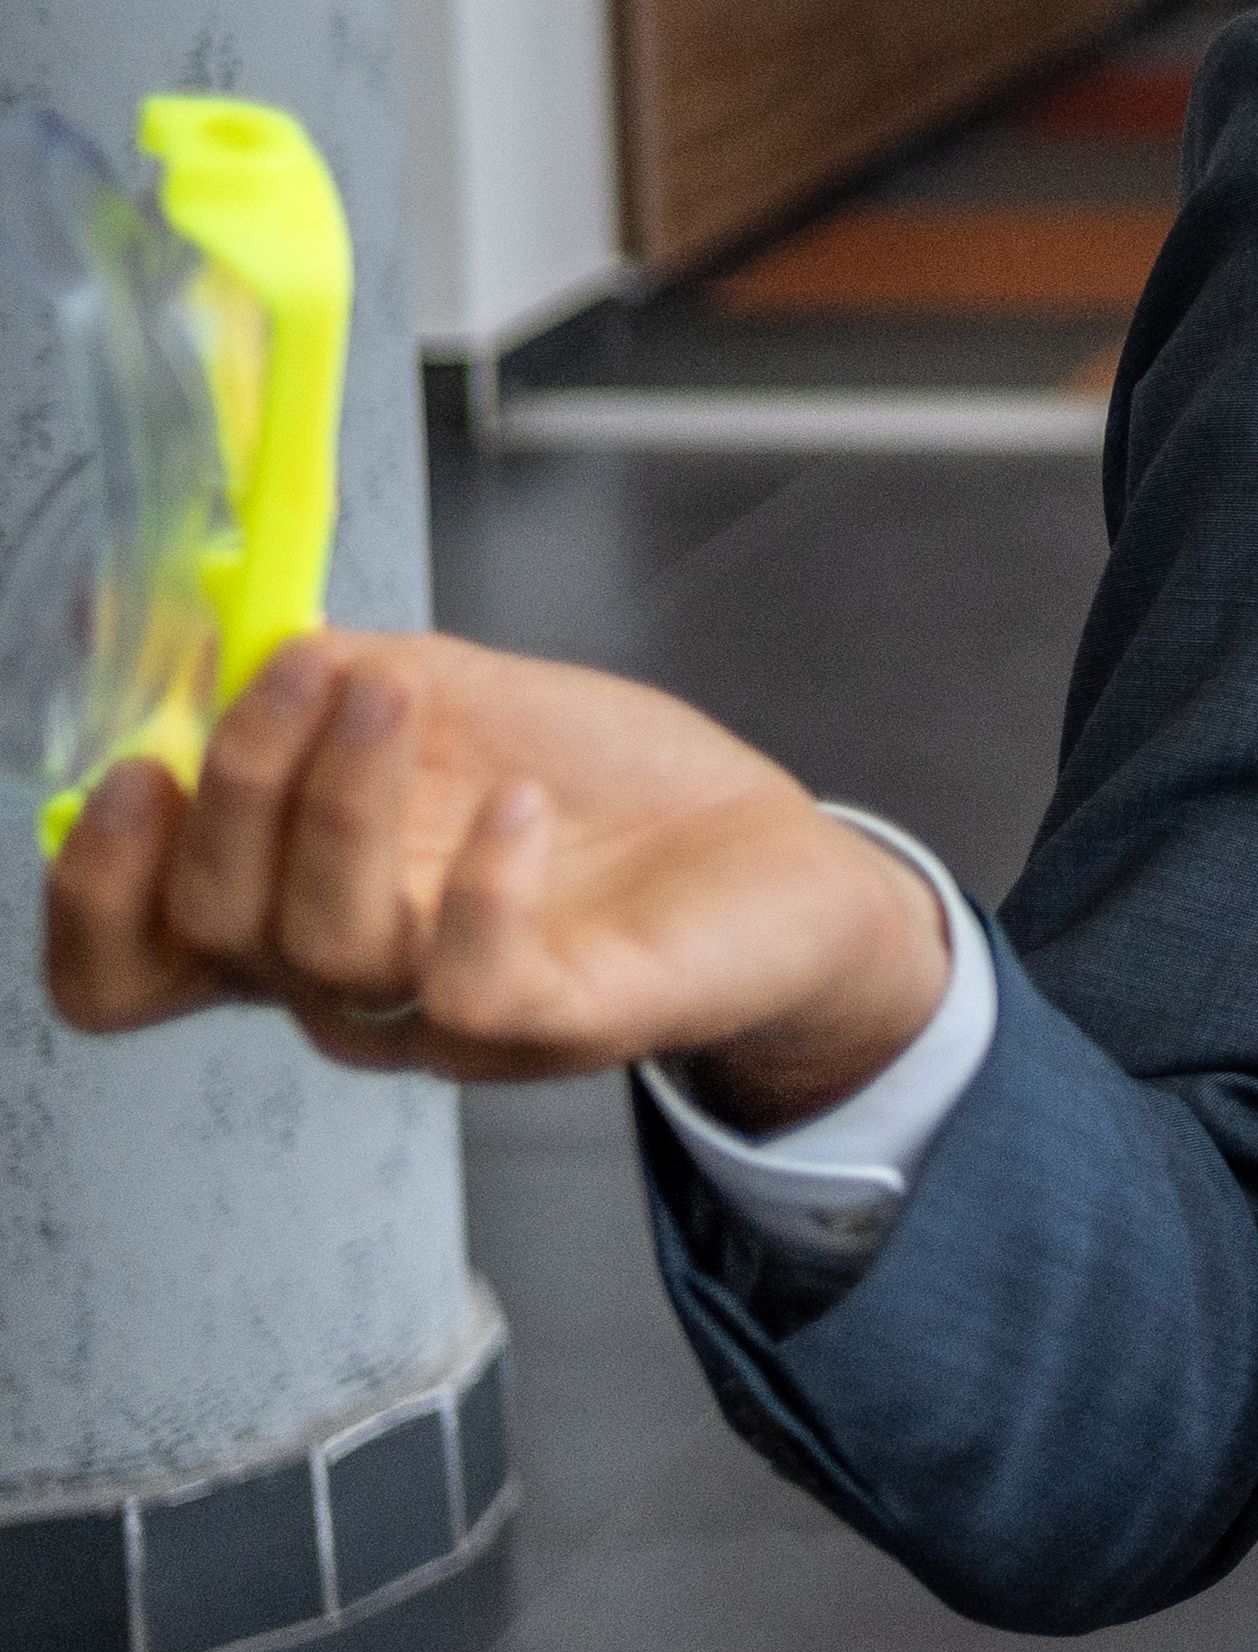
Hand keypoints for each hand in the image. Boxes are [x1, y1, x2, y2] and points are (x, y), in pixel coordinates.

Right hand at [42, 634, 950, 1128]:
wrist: (769, 857)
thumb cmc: (596, 789)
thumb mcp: (449, 701)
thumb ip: (328, 676)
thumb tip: (224, 626)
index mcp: (293, 914)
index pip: (125, 966)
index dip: (94, 887)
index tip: (140, 768)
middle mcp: (350, 984)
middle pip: (215, 928)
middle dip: (243, 782)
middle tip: (315, 668)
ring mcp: (447, 1018)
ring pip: (327, 948)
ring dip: (345, 802)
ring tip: (402, 690)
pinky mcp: (559, 1025)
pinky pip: (472, 987)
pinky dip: (479, 884)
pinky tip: (518, 800)